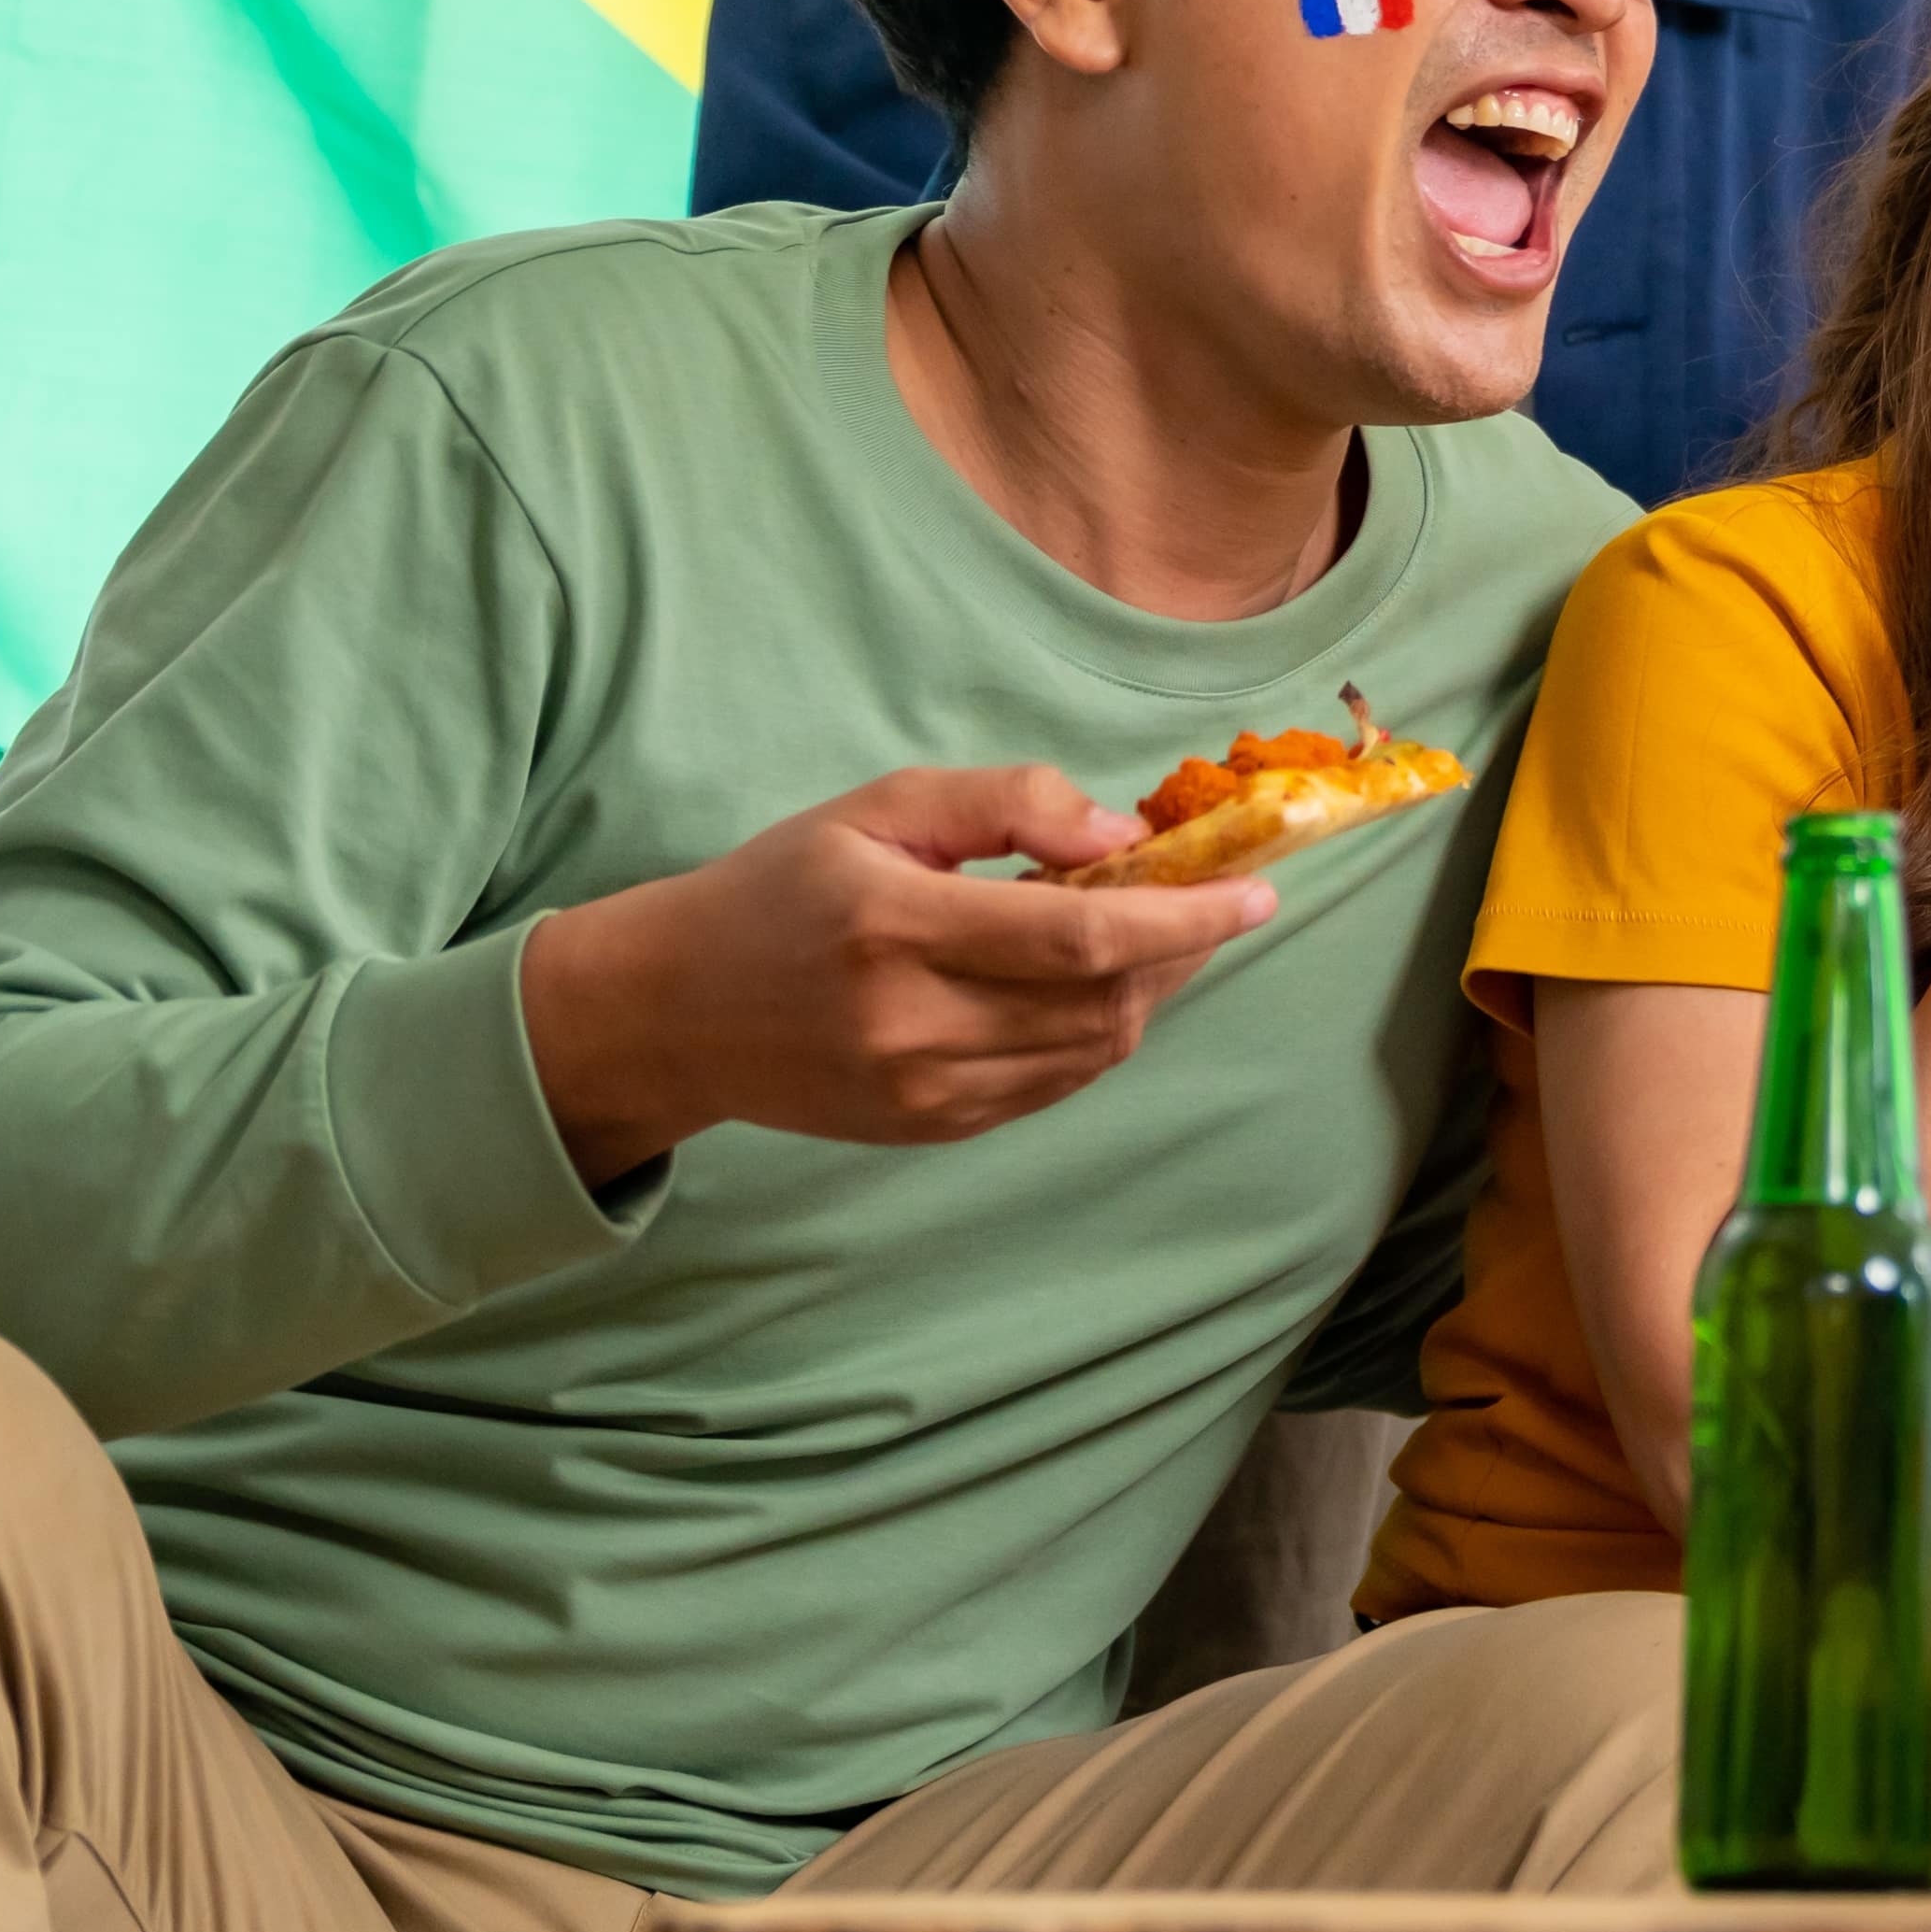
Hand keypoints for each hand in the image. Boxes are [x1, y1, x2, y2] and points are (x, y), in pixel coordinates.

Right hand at [513, 770, 1276, 1187]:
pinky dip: (1101, 1032)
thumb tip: (1122, 835)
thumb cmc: (781, 888)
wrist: (674, 1010)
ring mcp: (923, 1092)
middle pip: (1103, 998)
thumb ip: (1005, 803)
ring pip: (1092, 1049)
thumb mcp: (877, 807)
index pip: (1083, 934)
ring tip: (1159, 934)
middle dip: (1184, 949)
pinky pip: (1056, 1085)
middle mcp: (911, 1022)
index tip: (1256, 888)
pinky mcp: (932, 1129)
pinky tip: (1100, 985)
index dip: (1188, 916)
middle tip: (1214, 898)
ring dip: (1151, 990)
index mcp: (894, 924)